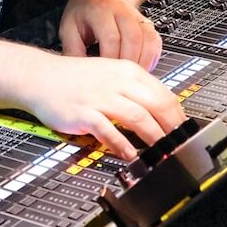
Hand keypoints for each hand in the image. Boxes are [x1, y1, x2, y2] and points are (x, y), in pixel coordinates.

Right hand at [22, 56, 186, 160]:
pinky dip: (121, 143)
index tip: (185, 133)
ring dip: (154, 137)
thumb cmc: (76, 80)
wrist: (41, 76)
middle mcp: (117, 82)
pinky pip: (107, 129)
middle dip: (172, 129)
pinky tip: (129, 155)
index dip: (179, 116)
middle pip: (156, 105)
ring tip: (162, 153)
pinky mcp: (84, 112)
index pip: (164, 94)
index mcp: (128, 72)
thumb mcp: (111, 76)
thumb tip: (161, 113)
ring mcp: (100, 97)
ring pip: (137, 116)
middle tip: (180, 147)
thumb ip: (135, 92)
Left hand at [59, 0, 163, 69]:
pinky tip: (142, 69)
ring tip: (131, 78)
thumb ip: (72, 51)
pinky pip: (155, 41)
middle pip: (133, 39)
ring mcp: (137, 17)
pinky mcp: (147, 24)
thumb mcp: (69, 27)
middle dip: (128, 63)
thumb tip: (77, 77)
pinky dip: (152, 58)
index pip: (111, 38)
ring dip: (142, 62)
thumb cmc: (83, 11)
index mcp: (100, 10)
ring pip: (148, 40)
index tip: (104, 76)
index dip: (110, 60)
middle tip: (119, 81)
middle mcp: (122, 11)